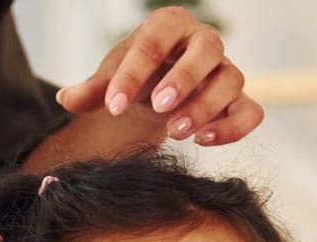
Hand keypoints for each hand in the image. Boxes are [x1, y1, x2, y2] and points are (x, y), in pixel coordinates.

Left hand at [53, 5, 263, 147]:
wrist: (159, 89)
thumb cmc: (135, 76)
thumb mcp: (110, 79)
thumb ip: (92, 90)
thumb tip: (66, 98)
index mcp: (169, 25)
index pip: (155, 40)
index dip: (134, 73)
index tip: (112, 106)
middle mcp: (203, 41)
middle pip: (207, 50)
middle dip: (183, 79)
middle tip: (157, 109)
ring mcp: (225, 70)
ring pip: (231, 79)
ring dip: (205, 107)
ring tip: (174, 133)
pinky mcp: (238, 100)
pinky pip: (251, 112)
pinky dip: (234, 128)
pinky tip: (203, 141)